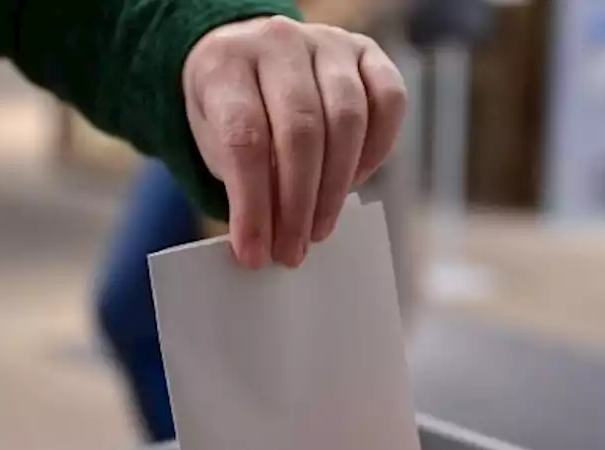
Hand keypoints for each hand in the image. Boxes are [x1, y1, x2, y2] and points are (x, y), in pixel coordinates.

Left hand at [183, 16, 406, 268]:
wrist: (250, 61)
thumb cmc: (233, 112)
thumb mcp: (215, 144)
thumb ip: (240, 184)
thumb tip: (271, 242)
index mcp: (226, 63)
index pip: (245, 137)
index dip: (252, 204)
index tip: (255, 252)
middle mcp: (278, 42)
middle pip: (300, 131)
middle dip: (298, 204)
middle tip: (293, 251)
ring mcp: (327, 42)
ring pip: (347, 119)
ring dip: (336, 188)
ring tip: (318, 230)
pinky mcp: (366, 52)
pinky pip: (389, 101)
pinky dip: (377, 150)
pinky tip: (353, 184)